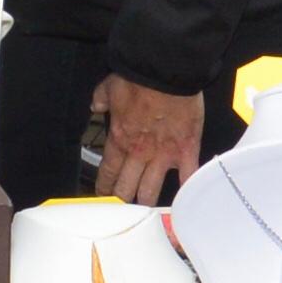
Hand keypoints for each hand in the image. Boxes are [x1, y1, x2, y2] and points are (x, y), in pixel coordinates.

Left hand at [89, 78, 207, 204]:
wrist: (167, 71)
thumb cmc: (138, 78)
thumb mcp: (109, 86)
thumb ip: (101, 100)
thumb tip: (95, 106)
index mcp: (119, 140)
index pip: (108, 173)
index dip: (104, 188)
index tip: (104, 195)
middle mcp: (139, 153)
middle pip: (127, 188)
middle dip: (123, 200)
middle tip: (124, 206)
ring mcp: (163, 155)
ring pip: (151, 190)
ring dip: (147, 201)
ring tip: (147, 210)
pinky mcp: (186, 150)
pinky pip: (186, 176)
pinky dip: (185, 189)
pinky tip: (183, 201)